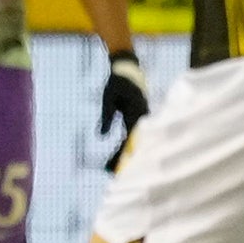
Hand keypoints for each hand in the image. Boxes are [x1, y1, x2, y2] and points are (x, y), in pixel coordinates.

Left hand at [99, 50, 149, 170]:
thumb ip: (106, 116)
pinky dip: (123, 148)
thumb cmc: (117, 82)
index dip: (122, 154)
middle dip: (122, 159)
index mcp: (136, 113)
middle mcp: (142, 118)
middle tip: (109, 172)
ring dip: (122, 155)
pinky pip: (131, 137)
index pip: (129, 138)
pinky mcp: (136, 120)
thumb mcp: (108, 98)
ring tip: (108, 169)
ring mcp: (141, 120)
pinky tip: (115, 157)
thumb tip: (101, 137)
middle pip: (133, 144)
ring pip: (133, 142)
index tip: (113, 166)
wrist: (129, 69)